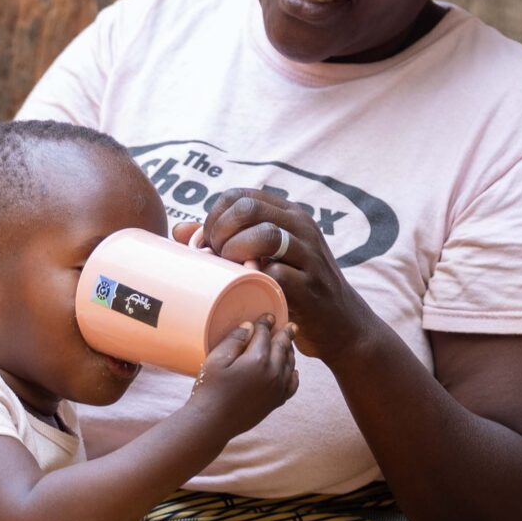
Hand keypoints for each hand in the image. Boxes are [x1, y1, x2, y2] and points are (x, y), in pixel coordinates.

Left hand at [181, 190, 373, 360]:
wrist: (341, 325)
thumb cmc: (293, 287)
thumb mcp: (265, 256)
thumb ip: (225, 240)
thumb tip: (181, 230)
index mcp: (287, 214)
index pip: (240, 196)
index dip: (215, 216)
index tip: (209, 242)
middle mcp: (301, 227)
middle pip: (249, 208)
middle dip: (221, 231)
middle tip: (216, 256)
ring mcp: (309, 255)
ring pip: (266, 235)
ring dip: (236, 251)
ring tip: (230, 270)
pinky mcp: (310, 286)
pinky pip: (277, 274)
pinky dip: (255, 280)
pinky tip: (247, 290)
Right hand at [183, 318, 299, 435]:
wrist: (212, 423)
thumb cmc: (209, 390)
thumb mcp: (216, 360)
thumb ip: (234, 340)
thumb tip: (250, 327)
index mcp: (257, 359)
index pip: (265, 335)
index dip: (265, 323)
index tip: (268, 316)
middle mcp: (272, 373)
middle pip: (282, 347)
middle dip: (285, 334)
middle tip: (290, 325)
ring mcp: (277, 389)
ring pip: (290, 364)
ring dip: (290, 352)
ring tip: (289, 344)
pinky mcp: (275, 402)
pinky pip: (292, 385)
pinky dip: (294, 374)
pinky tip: (292, 370)